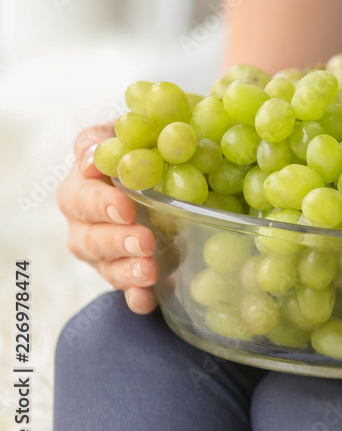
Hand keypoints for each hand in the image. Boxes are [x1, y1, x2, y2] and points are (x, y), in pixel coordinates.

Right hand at [57, 124, 159, 313]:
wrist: (169, 166)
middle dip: (116, 239)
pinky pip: (126, 289)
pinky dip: (136, 297)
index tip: (125, 206)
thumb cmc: (148, 143)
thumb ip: (115, 137)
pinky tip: (147, 301)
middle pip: (90, 235)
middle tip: (145, 241)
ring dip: (126, 270)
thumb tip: (97, 154)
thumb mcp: (138, 129)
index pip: (83, 191)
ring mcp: (104, 248)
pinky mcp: (126, 270)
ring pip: (104, 264)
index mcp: (86, 182)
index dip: (100, 201)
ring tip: (150, 271)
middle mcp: (86, 219)